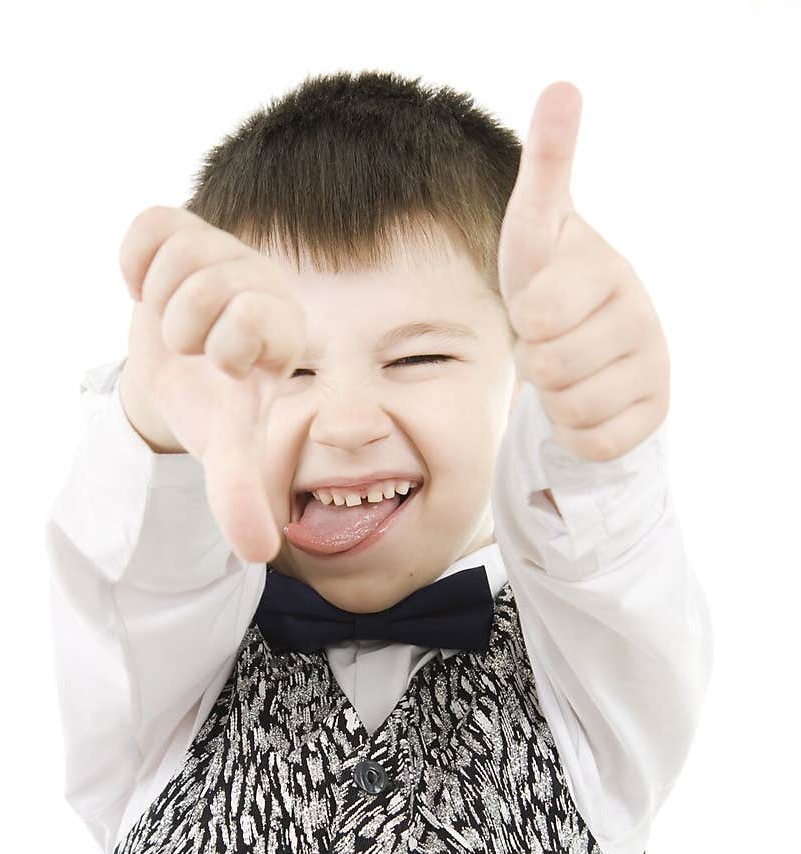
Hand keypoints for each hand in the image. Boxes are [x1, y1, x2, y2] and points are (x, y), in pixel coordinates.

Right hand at [118, 206, 305, 563]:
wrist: (174, 373)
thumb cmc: (210, 410)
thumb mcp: (225, 451)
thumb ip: (239, 497)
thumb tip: (256, 554)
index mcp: (283, 332)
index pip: (259, 315)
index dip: (228, 342)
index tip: (222, 368)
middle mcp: (263, 283)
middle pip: (207, 289)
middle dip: (183, 331)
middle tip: (192, 350)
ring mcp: (223, 249)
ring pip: (178, 258)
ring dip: (160, 304)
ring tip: (177, 326)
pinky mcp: (182, 227)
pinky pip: (149, 226)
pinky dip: (136, 261)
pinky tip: (151, 287)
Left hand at [497, 82, 669, 461]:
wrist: (586, 344)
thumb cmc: (550, 282)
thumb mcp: (535, 226)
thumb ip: (546, 162)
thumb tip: (563, 85)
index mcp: (608, 269)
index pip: (538, 316)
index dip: (525, 320)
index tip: (541, 303)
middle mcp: (642, 315)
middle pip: (550, 369)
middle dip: (535, 362)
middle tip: (549, 342)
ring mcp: (654, 365)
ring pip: (570, 408)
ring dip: (553, 397)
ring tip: (566, 368)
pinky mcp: (654, 413)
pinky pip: (592, 441)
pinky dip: (575, 431)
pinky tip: (586, 400)